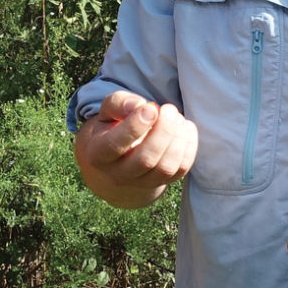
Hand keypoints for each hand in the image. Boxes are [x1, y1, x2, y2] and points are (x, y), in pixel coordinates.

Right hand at [76, 90, 197, 208]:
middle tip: (169, 109)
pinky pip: (180, 170)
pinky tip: (185, 127)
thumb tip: (140, 105)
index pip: (115, 145)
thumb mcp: (106, 113)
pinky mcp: (162, 183)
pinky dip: (189, 147)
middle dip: (163, 132)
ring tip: (176, 117)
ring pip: (165, 168)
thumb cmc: (111, 128)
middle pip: (145, 160)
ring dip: (178, 139)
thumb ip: (119, 103)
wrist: (115, 161)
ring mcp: (142, 183)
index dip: (135, 126)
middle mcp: (118, 174)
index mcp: (98, 154)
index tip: (151, 107)